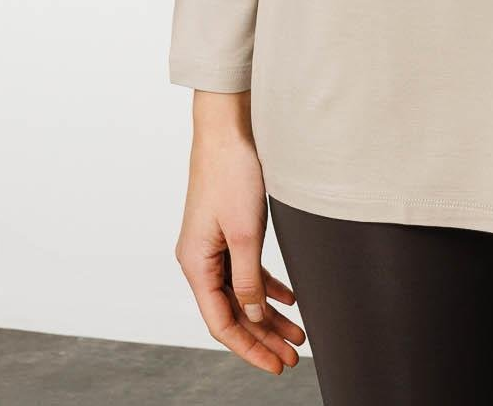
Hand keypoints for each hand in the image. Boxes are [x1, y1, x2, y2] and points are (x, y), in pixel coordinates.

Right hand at [174, 101, 306, 374]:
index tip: (276, 365)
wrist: (229, 127)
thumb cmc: (231, 172)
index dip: (249, 348)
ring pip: (242, 292)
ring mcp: (214, 245)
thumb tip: (254, 316)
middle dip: (262, 337)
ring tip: (297, 335)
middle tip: (292, 358)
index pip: (221, 322)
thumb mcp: (245, 232)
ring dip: (269, 315)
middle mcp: (200, 259)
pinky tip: (289, 299)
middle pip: (233, 311)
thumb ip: (248, 278)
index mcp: (195, 263)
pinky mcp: (228, 230)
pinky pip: (246, 270)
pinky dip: (267, 286)